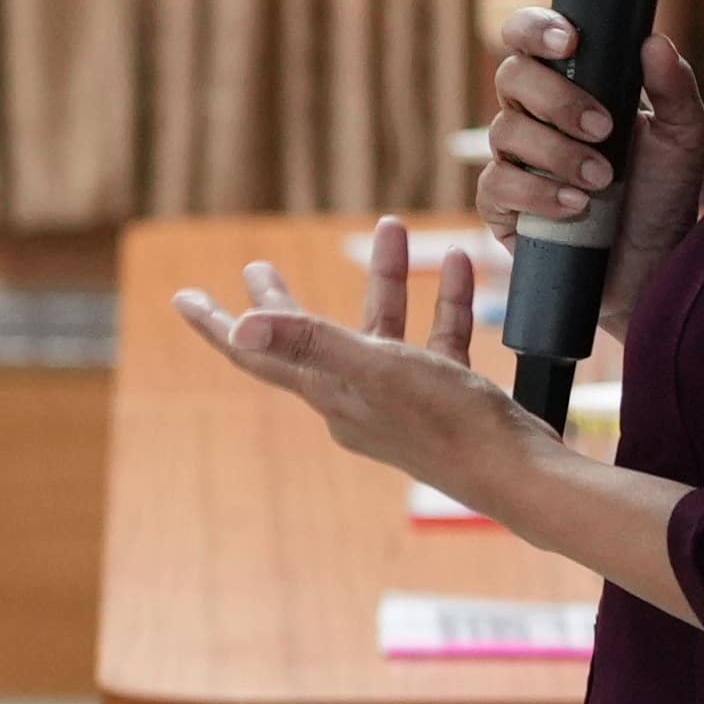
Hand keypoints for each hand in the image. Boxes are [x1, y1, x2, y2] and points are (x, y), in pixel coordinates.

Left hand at [179, 220, 535, 496]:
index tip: (182, 297)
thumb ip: (313, 344)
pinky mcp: (447, 396)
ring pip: (382, 327)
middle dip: (283, 299)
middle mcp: (356, 399)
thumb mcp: (376, 370)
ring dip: (385, 278)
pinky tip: (454, 265)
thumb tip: (240, 327)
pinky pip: (436, 338)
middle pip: (308, 339)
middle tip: (255, 267)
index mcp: (329, 394)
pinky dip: (442, 302)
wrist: (521, 476)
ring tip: (388, 228)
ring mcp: (402, 399)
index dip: (217, 326)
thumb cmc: (448, 424)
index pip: (256, 356)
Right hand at [488, 6, 701, 245]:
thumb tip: (653, 40)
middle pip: (511, 77)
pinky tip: (574, 207)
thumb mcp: (683, 138)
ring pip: (504, 131)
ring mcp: (512, 160)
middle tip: (604, 129)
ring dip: (557, 153)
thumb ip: (674, 88)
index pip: (531, 39)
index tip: (570, 42)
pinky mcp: (501, 206)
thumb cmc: (664, 196)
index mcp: (571, 86)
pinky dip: (536, 193)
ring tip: (603, 180)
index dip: (536, 29)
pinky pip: (496, 184)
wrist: (653, 267)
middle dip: (557, 100)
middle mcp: (533, 117)